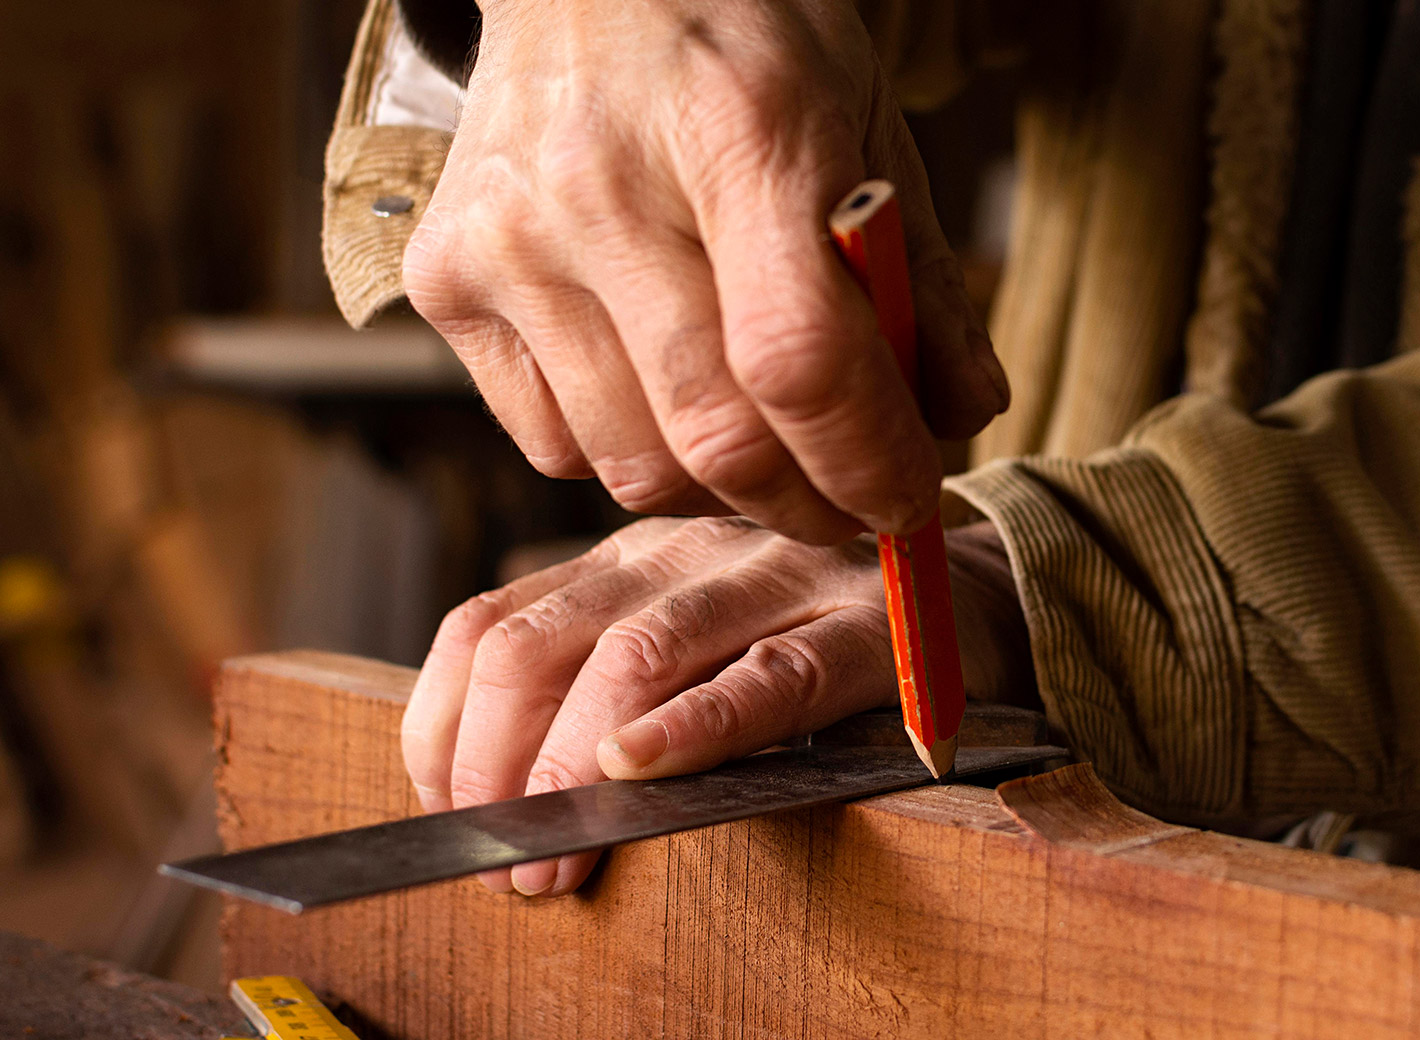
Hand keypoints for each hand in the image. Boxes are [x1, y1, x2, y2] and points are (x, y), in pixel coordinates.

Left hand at [399, 516, 1033, 898]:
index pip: (488, 625)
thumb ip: (597, 688)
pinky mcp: (869, 630)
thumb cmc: (812, 646)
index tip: (451, 819)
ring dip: (575, 769)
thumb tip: (481, 795)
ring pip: (634, 654)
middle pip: (538, 645)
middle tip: (511, 868)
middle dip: (498, 768)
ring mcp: (778, 579)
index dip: (444, 732)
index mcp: (631, 557)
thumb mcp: (687, 648)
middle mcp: (687, 551)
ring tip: (562, 859)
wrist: (974, 605)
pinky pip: (772, 677)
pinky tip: (647, 770)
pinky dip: (697, 726)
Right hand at [401, 0, 1007, 543]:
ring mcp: (506, 234)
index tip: (914, 498)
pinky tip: (671, 394)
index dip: (869, 459)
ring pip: (632, 463)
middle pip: (715, 433)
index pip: (799, 355)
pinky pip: (553, 443)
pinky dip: (633, 455)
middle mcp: (600, 180)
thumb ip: (921, 274)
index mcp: (739, 121)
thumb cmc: (753, 34)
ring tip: (771, 443)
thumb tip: (961, 417)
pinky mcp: (443, 278)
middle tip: (858, 502)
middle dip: (811, 503)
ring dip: (724, 490)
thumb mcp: (869, 116)